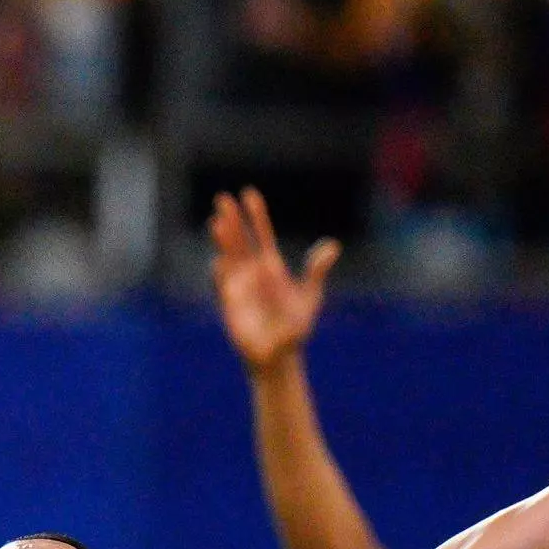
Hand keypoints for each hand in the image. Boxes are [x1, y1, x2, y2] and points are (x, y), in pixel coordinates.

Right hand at [207, 189, 335, 368]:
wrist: (279, 355)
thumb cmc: (295, 326)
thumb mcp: (311, 296)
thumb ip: (316, 270)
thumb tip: (333, 245)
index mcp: (271, 267)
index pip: (261, 234)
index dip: (256, 215)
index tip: (249, 193)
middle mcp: (252, 272)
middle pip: (240, 240)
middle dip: (232, 220)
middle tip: (223, 198)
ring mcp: (239, 286)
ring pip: (229, 257)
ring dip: (223, 242)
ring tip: (216, 222)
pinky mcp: (230, 305)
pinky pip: (224, 286)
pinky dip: (221, 275)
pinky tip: (219, 262)